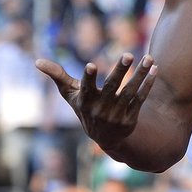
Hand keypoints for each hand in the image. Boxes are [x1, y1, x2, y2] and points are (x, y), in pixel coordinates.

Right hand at [36, 53, 156, 149]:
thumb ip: (58, 76)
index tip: (92, 65)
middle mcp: (101, 108)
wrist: (106, 138)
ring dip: (140, 74)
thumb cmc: (85, 108)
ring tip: (149, 58)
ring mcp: (117, 113)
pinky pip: (140, 99)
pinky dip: (148, 84)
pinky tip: (154, 69)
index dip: (89, 78)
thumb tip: (37, 61)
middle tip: (128, 54)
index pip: (87, 88)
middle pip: (112, 87)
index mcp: (85, 101)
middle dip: (120, 71)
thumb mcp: (70, 94)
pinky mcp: (131, 117)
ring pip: (130, 91)